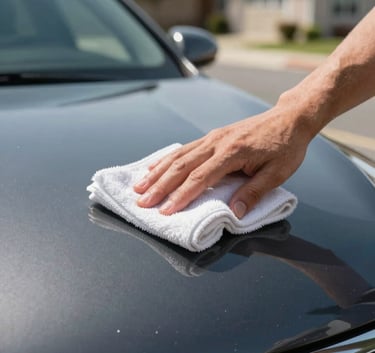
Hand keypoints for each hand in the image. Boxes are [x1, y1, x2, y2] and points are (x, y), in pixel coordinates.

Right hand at [133, 106, 311, 217]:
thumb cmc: (285, 146)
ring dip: (157, 172)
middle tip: (142, 202)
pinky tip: (154, 167)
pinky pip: (184, 148)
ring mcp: (212, 137)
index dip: (181, 196)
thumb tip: (234, 212)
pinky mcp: (212, 136)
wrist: (289, 118)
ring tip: (139, 186)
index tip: (166, 211)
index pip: (200, 178)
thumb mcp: (278, 173)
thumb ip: (254, 192)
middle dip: (160, 186)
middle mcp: (216, 142)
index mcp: (232, 152)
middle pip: (181, 166)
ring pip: (178, 156)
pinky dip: (166, 159)